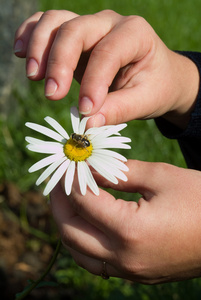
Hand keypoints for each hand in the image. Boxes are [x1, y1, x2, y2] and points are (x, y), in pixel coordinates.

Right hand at [14, 10, 198, 127]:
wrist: (156, 74)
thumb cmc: (154, 86)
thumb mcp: (146, 101)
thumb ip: (119, 110)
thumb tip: (88, 123)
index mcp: (135, 34)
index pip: (107, 53)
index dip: (93, 82)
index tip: (85, 110)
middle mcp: (110, 23)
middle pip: (75, 30)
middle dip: (59, 62)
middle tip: (51, 94)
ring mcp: (90, 26)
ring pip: (56, 22)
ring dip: (39, 46)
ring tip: (33, 76)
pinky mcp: (76, 36)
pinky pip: (48, 24)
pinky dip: (31, 35)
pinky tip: (21, 52)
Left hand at [50, 160, 200, 283]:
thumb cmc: (199, 199)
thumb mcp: (159, 177)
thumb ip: (119, 172)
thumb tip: (90, 168)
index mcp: (131, 230)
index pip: (82, 202)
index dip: (69, 180)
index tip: (66, 164)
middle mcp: (125, 257)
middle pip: (70, 231)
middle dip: (59, 202)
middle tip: (59, 181)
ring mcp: (129, 271)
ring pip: (78, 252)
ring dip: (67, 224)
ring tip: (68, 199)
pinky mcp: (135, 274)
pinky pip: (95, 262)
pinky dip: (83, 241)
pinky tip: (87, 222)